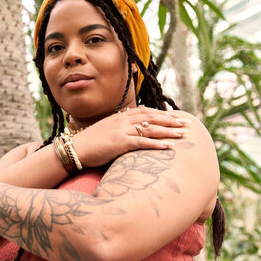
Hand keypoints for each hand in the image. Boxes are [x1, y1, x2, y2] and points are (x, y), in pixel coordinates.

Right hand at [72, 107, 188, 166]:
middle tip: (186, 123)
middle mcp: (123, 121)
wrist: (75, 149)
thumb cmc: (90, 144)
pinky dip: (157, 145)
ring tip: (183, 135)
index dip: (162, 114)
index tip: (175, 117)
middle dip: (170, 121)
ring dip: (169, 132)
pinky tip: (169, 147)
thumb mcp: (106, 131)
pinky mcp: (120, 143)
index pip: (145, 112)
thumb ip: (119, 129)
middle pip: (152, 118)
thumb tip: (130, 132)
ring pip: (151, 129)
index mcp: (120, 117)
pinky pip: (142, 143)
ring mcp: (122, 131)